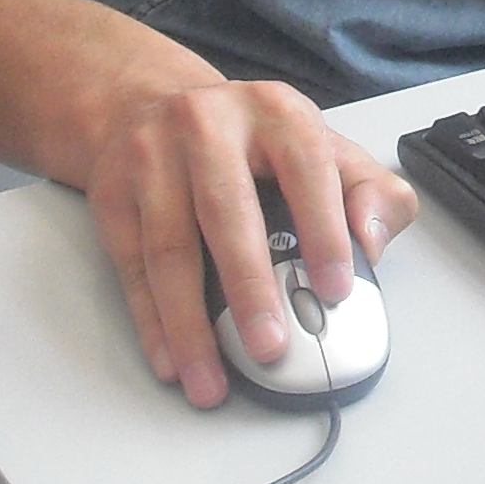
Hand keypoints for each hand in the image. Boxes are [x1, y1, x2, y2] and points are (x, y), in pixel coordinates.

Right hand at [83, 81, 416, 407]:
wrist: (150, 106)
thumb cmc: (251, 143)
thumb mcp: (322, 148)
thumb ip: (369, 193)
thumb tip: (372, 241)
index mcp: (275, 112)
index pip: (306, 168)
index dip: (324, 230)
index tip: (336, 288)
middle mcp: (208, 124)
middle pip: (226, 210)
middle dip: (250, 287)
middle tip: (270, 346)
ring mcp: (152, 156)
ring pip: (169, 249)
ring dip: (190, 324)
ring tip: (211, 377)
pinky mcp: (112, 193)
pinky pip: (131, 267)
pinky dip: (151, 321)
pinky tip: (172, 358)